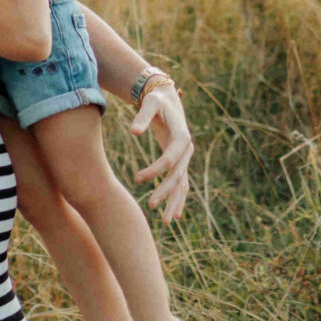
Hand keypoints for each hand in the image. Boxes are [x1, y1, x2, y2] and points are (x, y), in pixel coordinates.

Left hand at [129, 75, 193, 224]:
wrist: (167, 99)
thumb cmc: (156, 100)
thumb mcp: (149, 104)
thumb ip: (142, 117)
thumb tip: (133, 132)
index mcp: (181, 137)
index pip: (169, 159)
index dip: (154, 170)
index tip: (136, 179)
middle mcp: (186, 149)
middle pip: (178, 175)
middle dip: (166, 191)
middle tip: (151, 205)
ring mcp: (185, 157)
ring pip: (182, 184)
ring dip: (174, 202)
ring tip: (165, 221)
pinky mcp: (180, 162)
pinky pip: (181, 183)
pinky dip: (178, 198)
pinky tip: (174, 215)